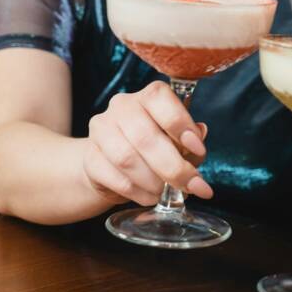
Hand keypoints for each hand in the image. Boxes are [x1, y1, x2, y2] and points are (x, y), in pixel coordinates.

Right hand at [81, 81, 211, 205]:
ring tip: (167, 192)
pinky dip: (138, 193)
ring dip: (154, 182)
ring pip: (128, 159)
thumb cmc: (154, 148)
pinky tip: (150, 196)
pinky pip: (115, 179)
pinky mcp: (90, 157)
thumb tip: (200, 135)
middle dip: (173, 167)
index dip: (181, 125)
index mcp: (148, 96)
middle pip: (145, 136)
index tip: (199, 150)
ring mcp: (101, 130)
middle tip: (191, 186)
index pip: (160, 99)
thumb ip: (191, 141)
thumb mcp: (178, 142)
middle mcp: (122, 106)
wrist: (113, 164)